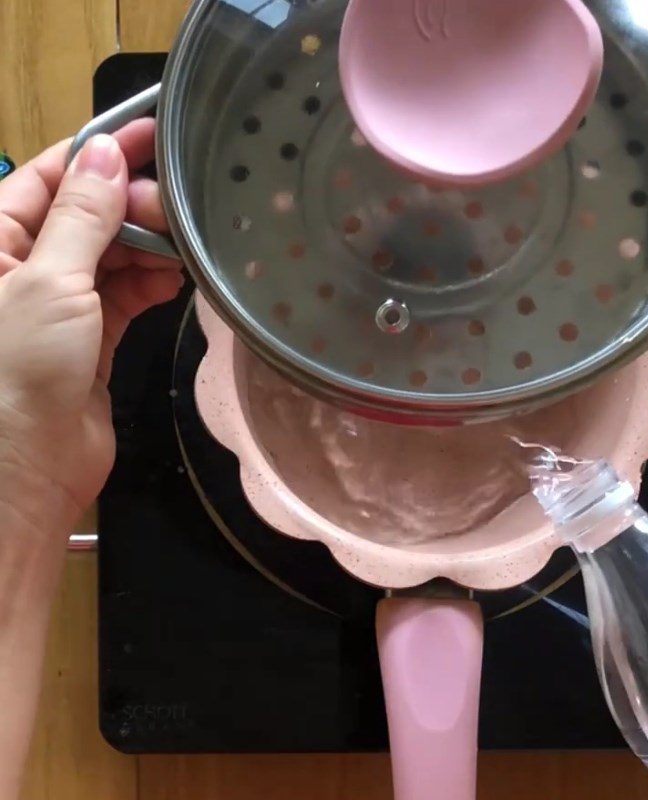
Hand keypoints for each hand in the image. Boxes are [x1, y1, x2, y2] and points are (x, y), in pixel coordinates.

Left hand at [0, 121, 182, 537]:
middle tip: (180, 207)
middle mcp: (23, 266)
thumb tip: (107, 152)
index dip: (99, 153)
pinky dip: (151, 284)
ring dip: (147, 247)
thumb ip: (81, 215)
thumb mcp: (48, 280)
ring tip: (187, 242)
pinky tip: (177, 276)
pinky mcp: (92, 340)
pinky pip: (124, 296)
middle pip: (84, 216)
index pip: (47, 177)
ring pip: (109, 256)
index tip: (153, 135)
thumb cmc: (18, 367)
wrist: (26, 468)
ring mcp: (59, 305)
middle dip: (132, 207)